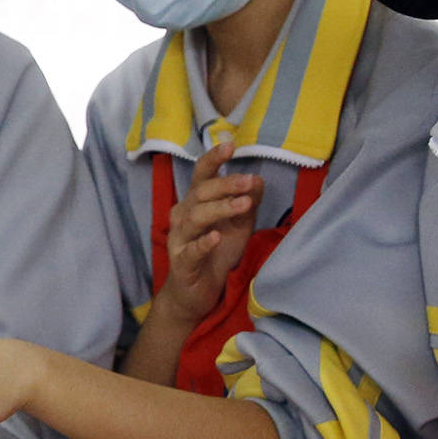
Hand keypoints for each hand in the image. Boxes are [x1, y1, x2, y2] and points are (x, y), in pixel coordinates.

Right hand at [155, 135, 260, 326]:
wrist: (196, 293)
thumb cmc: (216, 254)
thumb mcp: (238, 226)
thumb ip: (247, 202)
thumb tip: (258, 179)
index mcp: (195, 202)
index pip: (201, 175)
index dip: (213, 159)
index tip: (230, 145)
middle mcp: (183, 215)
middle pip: (199, 193)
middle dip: (225, 184)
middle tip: (249, 181)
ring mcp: (179, 239)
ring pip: (194, 217)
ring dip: (220, 208)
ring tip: (243, 205)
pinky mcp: (181, 263)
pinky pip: (191, 250)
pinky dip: (203, 243)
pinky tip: (216, 237)